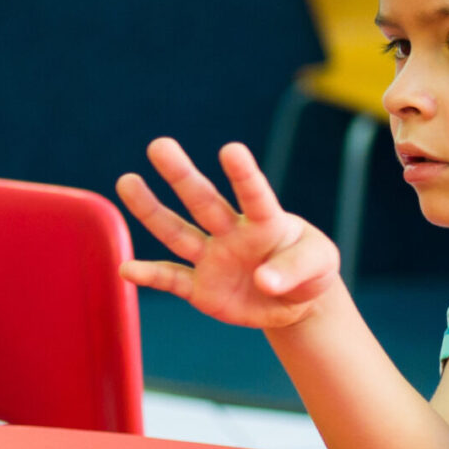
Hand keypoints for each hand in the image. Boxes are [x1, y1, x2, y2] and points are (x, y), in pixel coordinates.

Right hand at [116, 138, 344, 330]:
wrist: (294, 303)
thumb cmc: (310, 271)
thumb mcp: (321, 266)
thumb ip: (294, 270)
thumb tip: (263, 280)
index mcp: (267, 221)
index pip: (255, 195)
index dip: (243, 175)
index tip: (231, 150)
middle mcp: (232, 232)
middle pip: (203, 202)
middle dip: (181, 175)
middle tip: (159, 145)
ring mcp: (213, 258)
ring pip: (177, 232)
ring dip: (151, 209)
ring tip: (126, 181)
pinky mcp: (200, 288)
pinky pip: (172, 279)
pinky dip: (150, 276)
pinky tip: (126, 269)